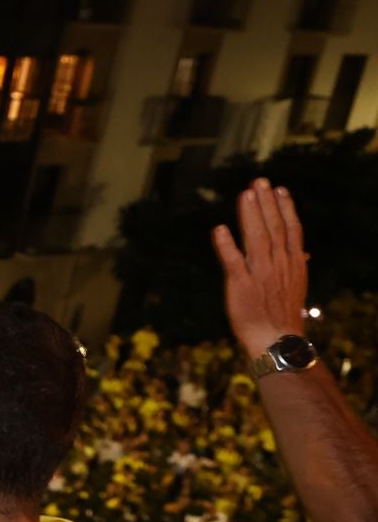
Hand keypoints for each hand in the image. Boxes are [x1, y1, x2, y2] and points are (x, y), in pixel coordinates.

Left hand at [212, 179, 307, 356]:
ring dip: (250, 214)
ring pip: (255, 237)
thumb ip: (295, 265)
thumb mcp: (296, 286)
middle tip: (259, 181)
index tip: (279, 189)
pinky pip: (232, 262)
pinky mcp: (240, 285)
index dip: (284, 208)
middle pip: (273, 227)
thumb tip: (302, 251)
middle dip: (266, 203)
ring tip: (246, 194)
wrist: (276, 340)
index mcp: (292, 263)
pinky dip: (226, 245)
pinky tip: (219, 229)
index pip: (290, 229)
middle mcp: (278, 264)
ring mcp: (260, 273)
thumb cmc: (282, 314)